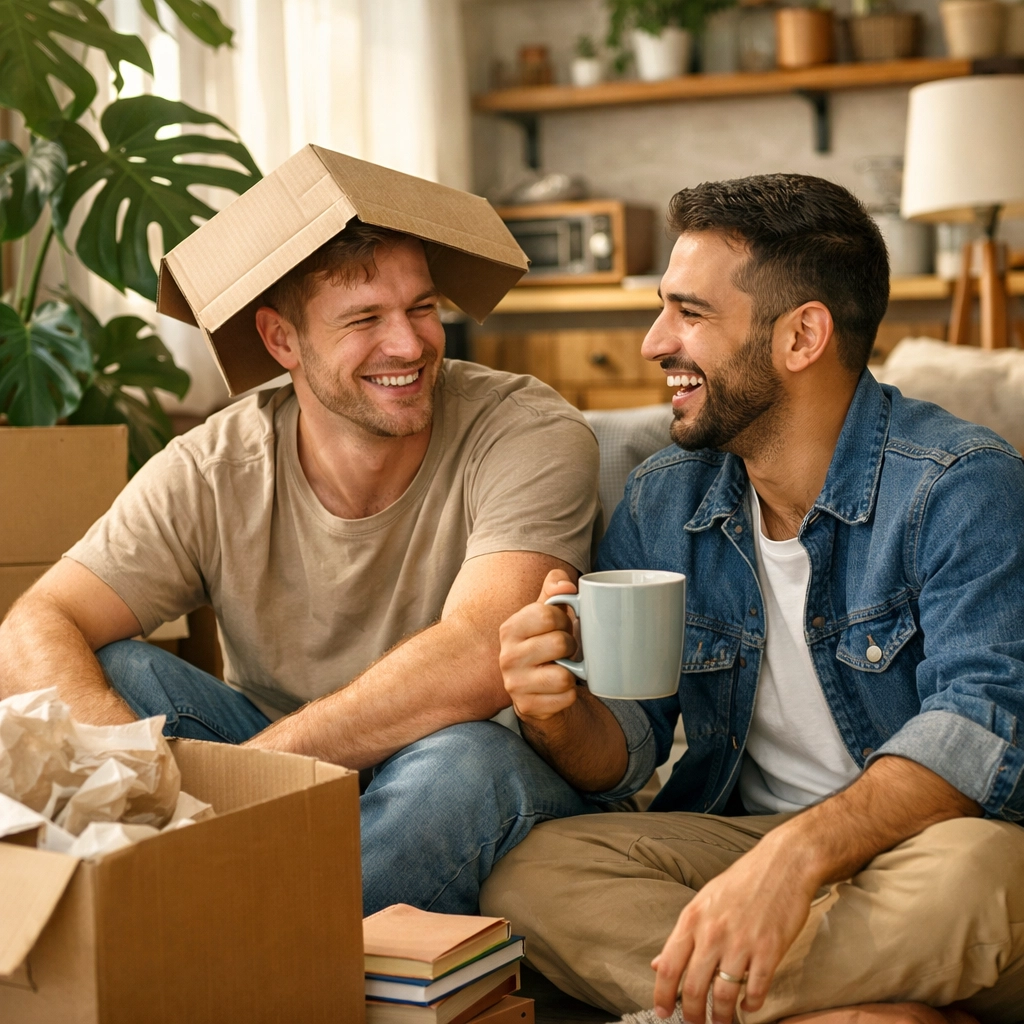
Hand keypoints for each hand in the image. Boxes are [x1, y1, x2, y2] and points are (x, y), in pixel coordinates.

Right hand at [498, 569, 580, 722]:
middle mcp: (507, 657)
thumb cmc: (546, 642)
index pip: (548, 614)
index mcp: (510, 628)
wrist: (537, 687)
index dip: (564, 620)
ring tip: (562, 668)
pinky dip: (569, 694)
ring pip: (564, 676)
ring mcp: (514, 684)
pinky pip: (566, 698)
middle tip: (564, 650)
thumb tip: (567, 587)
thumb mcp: (547, 612)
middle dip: (571, 646)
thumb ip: (555, 589)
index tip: (562, 626)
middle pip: (560, 643)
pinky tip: (559, 689)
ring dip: (571, 672)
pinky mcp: (526, 707)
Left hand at [652, 827, 821, 1022]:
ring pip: (724, 996)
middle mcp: (713, 932)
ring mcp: (741, 942)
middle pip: (694, 989)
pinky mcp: (769, 949)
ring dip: (722, 1018)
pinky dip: (752, 1004)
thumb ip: (683, 934)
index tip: (662, 1012)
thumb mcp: (703, 901)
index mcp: (692, 919)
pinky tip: (750, 1006)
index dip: (662, 995)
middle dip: (693, 1016)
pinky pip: (756, 989)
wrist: (782, 864)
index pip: (668, 966)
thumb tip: (658, 963)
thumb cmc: (741, 882)